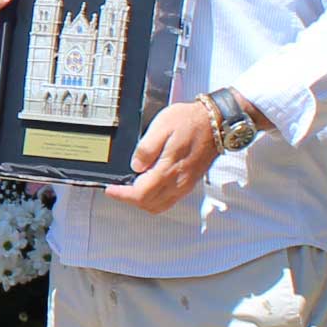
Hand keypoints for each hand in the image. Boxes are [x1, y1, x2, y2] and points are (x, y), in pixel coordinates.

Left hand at [108, 97, 221, 212]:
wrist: (215, 122)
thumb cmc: (189, 121)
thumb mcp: (162, 126)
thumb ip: (146, 148)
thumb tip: (135, 166)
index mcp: (169, 169)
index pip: (141, 194)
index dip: (122, 195)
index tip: (110, 190)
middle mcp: (179, 182)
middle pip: (149, 204)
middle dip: (130, 199)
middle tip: (119, 188)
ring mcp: (186, 184)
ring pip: (160, 206)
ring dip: (143, 201)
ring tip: (132, 187)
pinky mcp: (190, 182)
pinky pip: (170, 200)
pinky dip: (156, 199)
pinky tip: (150, 185)